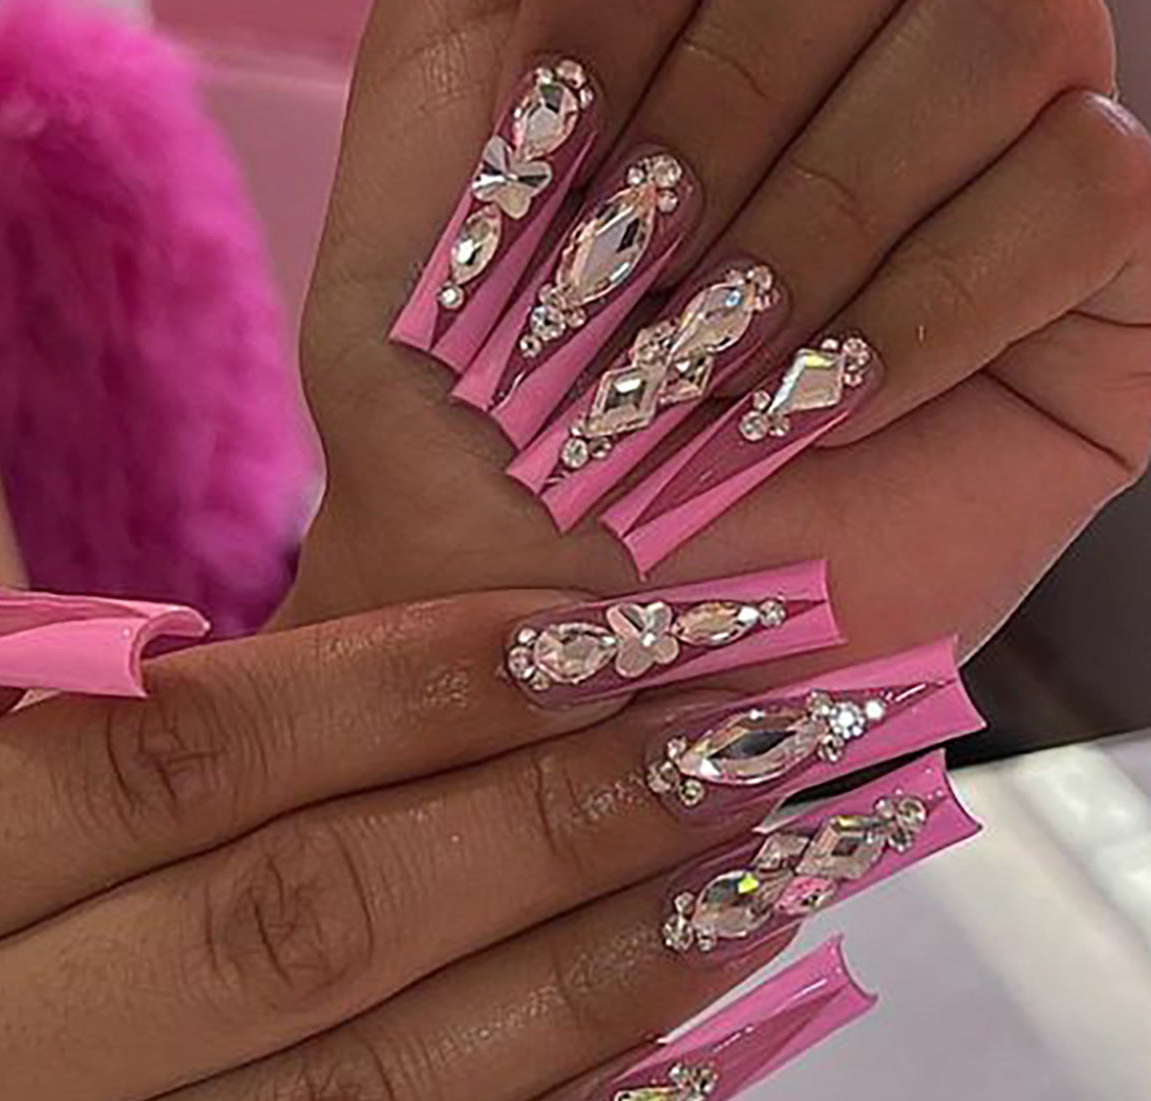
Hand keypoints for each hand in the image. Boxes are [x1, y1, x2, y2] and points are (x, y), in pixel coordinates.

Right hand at [0, 591, 810, 1100]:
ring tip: (745, 877)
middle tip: (722, 745)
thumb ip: (68, 736)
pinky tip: (675, 1063)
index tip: (593, 635)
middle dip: (541, 824)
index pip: (188, 759)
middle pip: (306, 924)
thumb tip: (215, 635)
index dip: (406, 685)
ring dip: (586, 981)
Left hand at [296, 0, 1150, 671]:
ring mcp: (991, 188)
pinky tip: (828, 406)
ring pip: (1010, 32)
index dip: (651, 23)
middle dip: (728, 115)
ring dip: (832, 214)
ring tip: (724, 362)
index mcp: (728, 35)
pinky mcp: (1088, 309)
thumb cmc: (470, 439)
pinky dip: (937, 303)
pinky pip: (1091, 194)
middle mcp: (871, 86)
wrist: (550, 634)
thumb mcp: (419, 193)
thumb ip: (486, 8)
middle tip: (638, 286)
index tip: (559, 143)